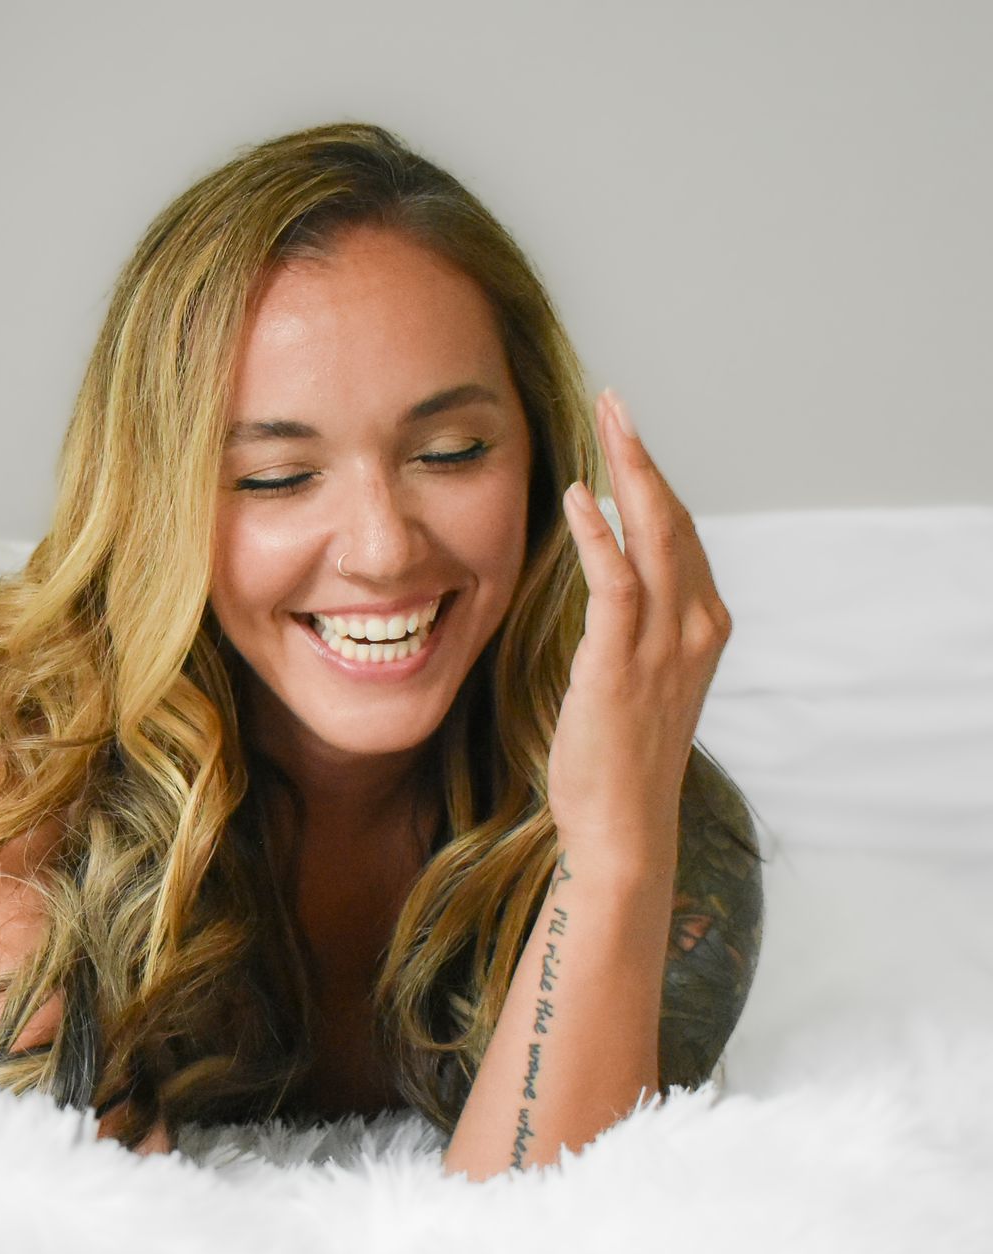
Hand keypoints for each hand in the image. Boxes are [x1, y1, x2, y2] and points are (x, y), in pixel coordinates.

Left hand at [548, 390, 732, 868]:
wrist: (621, 827)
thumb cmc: (616, 758)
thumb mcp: (636, 678)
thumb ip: (632, 628)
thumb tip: (607, 584)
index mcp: (702, 628)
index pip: (681, 533)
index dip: (653, 479)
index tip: (624, 433)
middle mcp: (695, 628)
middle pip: (676, 519)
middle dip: (644, 455)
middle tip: (616, 400)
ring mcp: (664, 647)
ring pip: (656, 536)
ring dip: (629, 473)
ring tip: (605, 422)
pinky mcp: (621, 665)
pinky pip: (616, 582)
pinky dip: (600, 534)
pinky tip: (578, 498)